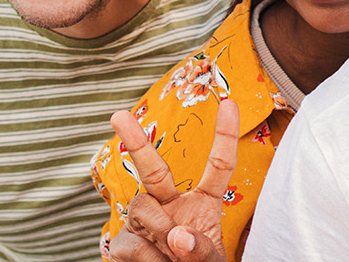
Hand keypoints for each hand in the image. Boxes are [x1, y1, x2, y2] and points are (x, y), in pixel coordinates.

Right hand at [104, 98, 241, 261]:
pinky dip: (150, 259)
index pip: (217, 167)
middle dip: (136, 142)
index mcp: (201, 203)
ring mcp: (142, 223)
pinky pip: (133, 243)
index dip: (224, 136)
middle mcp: (169, 205)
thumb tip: (176, 235)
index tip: (230, 102)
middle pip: (154, 170)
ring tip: (171, 257)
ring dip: (160, 232)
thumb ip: (200, 250)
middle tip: (118, 115)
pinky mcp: (122, 243)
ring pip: (143, 208)